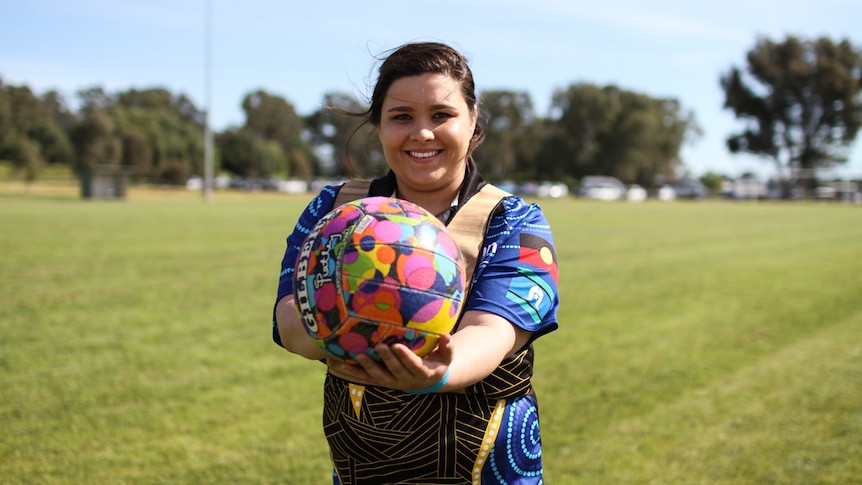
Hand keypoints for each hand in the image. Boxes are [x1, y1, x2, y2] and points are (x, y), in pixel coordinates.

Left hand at [336, 333, 454, 391]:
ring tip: (357, 356)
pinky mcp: (381, 381)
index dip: (405, 357)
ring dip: (367, 367)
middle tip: (378, 346)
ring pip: (378, 377)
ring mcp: (392, 382)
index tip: (397, 346)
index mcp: (423, 373)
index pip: (413, 365)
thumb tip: (445, 335)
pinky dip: (351, 372)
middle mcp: (406, 380)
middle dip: (386, 359)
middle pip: (394, 371)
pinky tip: (338, 364)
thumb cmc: (438, 362)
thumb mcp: (447, 356)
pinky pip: (365, 378)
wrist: (428, 380)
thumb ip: (447, 346)